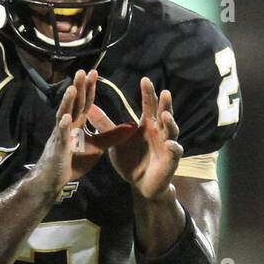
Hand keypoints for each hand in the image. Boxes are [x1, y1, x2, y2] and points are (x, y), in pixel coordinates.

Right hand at [34, 68, 136, 196]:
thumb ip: (112, 136)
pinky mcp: (58, 150)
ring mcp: (61, 137)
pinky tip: (67, 119)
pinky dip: (64, 128)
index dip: (89, 89)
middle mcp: (68, 126)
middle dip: (78, 88)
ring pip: (64, 116)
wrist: (54, 180)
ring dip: (68, 102)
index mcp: (78, 124)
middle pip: (74, 104)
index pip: (85, 103)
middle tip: (83, 71)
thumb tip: (132, 126)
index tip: (94, 73)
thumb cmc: (72, 162)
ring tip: (73, 88)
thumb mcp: (98, 148)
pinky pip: (61, 138)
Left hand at [96, 76, 182, 198]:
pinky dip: (173, 148)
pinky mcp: (171, 160)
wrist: (140, 184)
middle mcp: (160, 131)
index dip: (148, 93)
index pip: (149, 105)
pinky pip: (175, 152)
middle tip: (163, 92)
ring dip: (170, 122)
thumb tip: (89, 106)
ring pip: (172, 130)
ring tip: (165, 115)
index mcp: (147, 124)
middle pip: (164, 113)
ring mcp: (167, 144)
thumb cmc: (130, 161)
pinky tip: (170, 144)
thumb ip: (104, 124)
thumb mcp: (115, 141)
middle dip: (164, 103)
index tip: (144, 79)